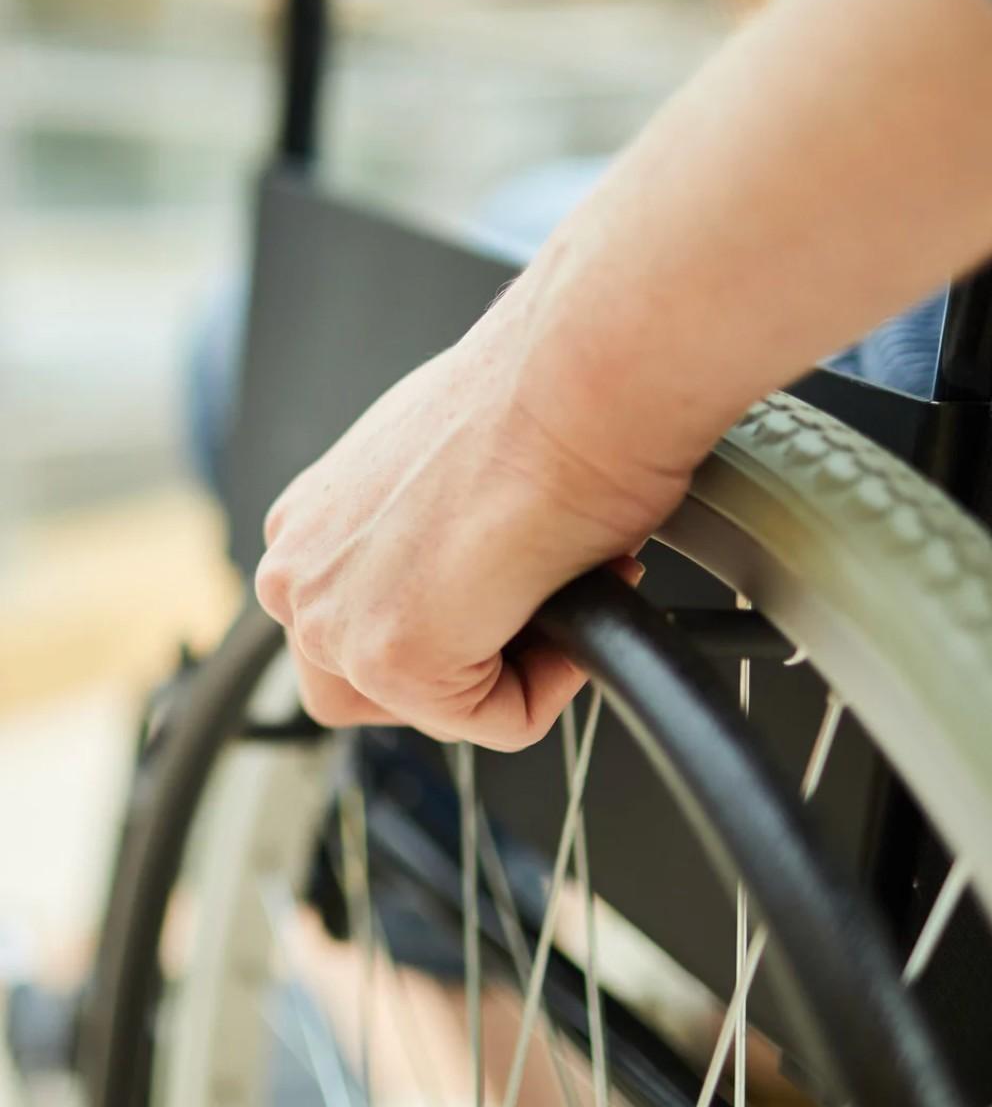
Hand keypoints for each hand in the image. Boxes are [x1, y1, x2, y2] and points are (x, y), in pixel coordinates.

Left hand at [254, 298, 687, 747]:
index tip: (511, 580)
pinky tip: (567, 600)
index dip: (456, 621)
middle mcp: (300, 574)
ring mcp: (337, 622)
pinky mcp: (397, 660)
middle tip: (531, 604)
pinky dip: (553, 682)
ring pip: (432, 708)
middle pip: (373, 689)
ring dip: (509, 672)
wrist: (574, 384)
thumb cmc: (537, 403)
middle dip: (465, 660)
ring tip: (553, 597)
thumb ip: (429, 538)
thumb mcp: (452, 471)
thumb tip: (478, 570)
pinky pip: (498, 722)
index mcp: (310, 526)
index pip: (357, 629)